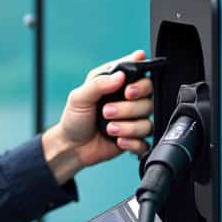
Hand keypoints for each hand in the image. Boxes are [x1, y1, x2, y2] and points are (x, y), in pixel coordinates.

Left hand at [42, 50, 155, 182]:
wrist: (72, 147)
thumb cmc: (75, 118)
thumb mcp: (79, 97)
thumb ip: (99, 84)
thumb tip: (120, 76)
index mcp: (117, 84)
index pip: (141, 74)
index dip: (140, 82)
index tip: (128, 91)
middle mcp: (130, 100)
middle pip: (149, 99)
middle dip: (130, 107)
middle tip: (107, 111)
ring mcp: (133, 120)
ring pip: (147, 122)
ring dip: (128, 127)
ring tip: (109, 129)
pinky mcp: (135, 140)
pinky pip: (145, 142)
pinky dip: (133, 143)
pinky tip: (119, 141)